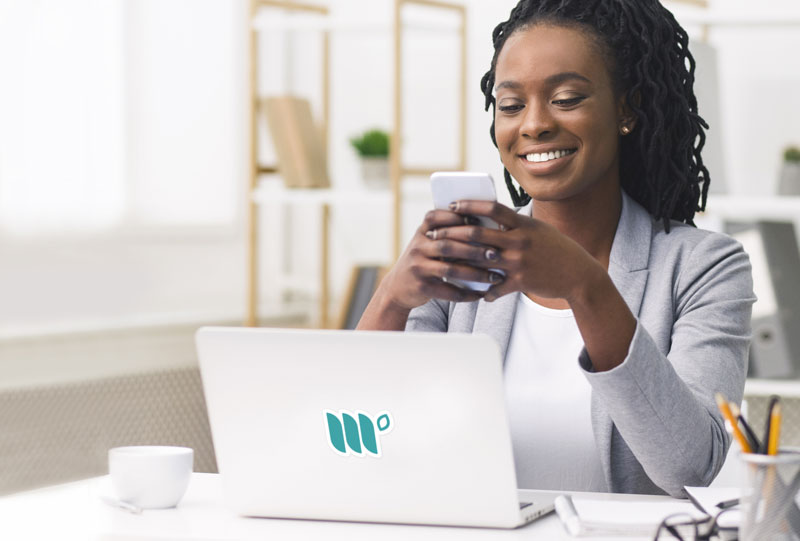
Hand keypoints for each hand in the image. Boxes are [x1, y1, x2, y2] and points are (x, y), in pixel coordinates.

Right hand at [378, 206, 506, 310]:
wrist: (397, 288)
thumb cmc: (421, 261)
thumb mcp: (426, 243)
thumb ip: (445, 234)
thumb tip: (483, 226)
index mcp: (421, 233)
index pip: (435, 218)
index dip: (456, 217)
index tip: (480, 220)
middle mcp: (417, 248)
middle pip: (448, 245)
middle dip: (474, 249)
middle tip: (496, 253)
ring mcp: (418, 268)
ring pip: (451, 269)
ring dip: (476, 273)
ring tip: (495, 276)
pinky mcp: (422, 287)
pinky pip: (448, 291)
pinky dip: (466, 294)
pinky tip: (481, 295)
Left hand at [429, 200, 603, 302]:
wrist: (580, 274)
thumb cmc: (557, 249)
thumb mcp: (538, 230)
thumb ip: (515, 224)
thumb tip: (490, 218)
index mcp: (523, 224)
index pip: (492, 209)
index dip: (470, 205)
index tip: (451, 205)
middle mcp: (519, 241)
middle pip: (478, 235)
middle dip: (452, 234)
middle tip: (434, 235)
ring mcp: (519, 262)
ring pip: (480, 261)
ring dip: (458, 262)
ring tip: (442, 261)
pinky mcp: (521, 282)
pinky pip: (495, 287)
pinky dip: (484, 290)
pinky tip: (474, 292)